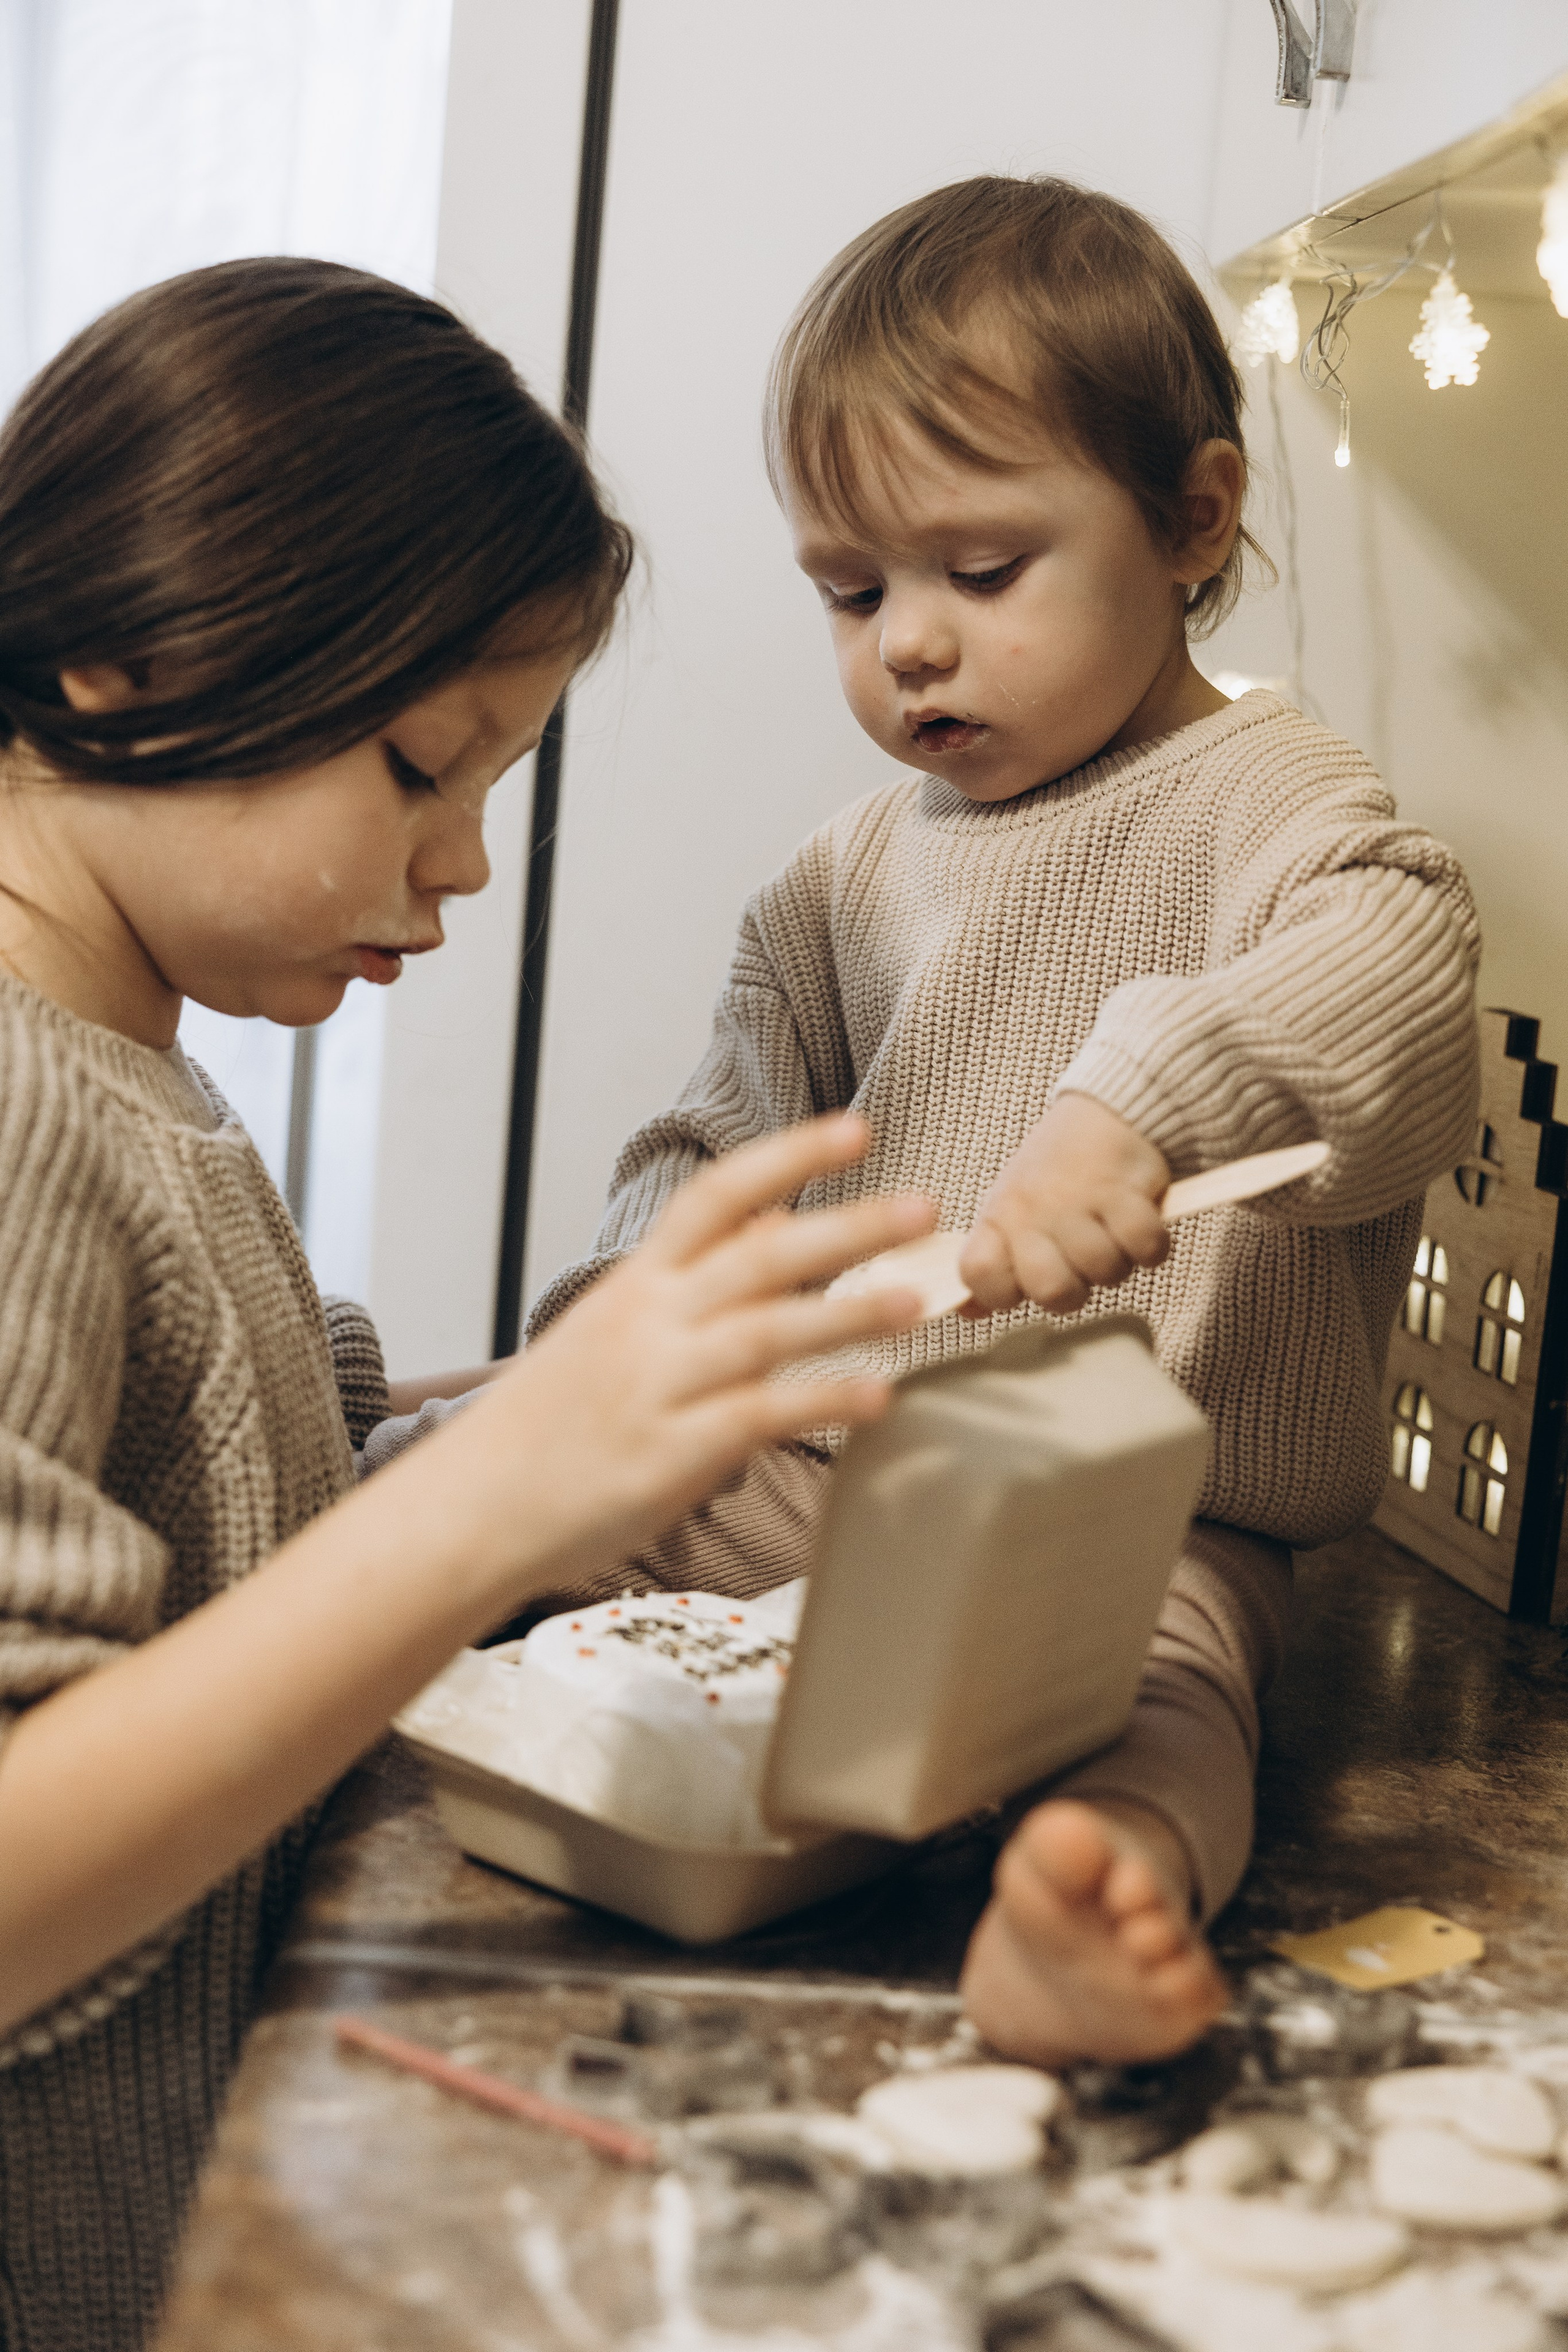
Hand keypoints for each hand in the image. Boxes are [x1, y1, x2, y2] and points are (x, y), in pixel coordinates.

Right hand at [455, 1113, 932, 1588]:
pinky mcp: (669, 1454)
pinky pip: (757, 1417)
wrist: (476, 1504)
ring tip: (918, 1302)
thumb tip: (775, 1217)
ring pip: (765, 1332)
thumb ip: (698, 1273)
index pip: (717, 1195)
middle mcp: (650, 1322)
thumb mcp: (618, 1324)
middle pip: (759, 1257)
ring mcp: (659, 1386)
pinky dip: (819, 1402)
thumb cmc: (555, 1417)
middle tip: (925, 1209)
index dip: (789, 1157)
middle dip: (847, 1227)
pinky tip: (876, 1396)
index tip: (858, 1128)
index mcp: (638, 1283)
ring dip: (848, 1314)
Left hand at [957, 1093, 1168, 1315]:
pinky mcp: (1124, 1190)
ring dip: (1117, 1261)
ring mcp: (1076, 1199)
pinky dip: (1151, 1246)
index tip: (1023, 1280)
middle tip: (1080, 1261)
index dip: (1002, 1294)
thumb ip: (993, 1261)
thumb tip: (969, 1311)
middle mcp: (1031, 1209)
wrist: (1107, 1112)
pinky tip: (1139, 1224)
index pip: (978, 1275)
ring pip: (1103, 1272)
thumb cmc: (1056, 1174)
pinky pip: (1144, 1248)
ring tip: (1111, 1232)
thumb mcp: (1011, 1211)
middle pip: (1050, 1291)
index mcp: (998, 1217)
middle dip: (1076, 1290)